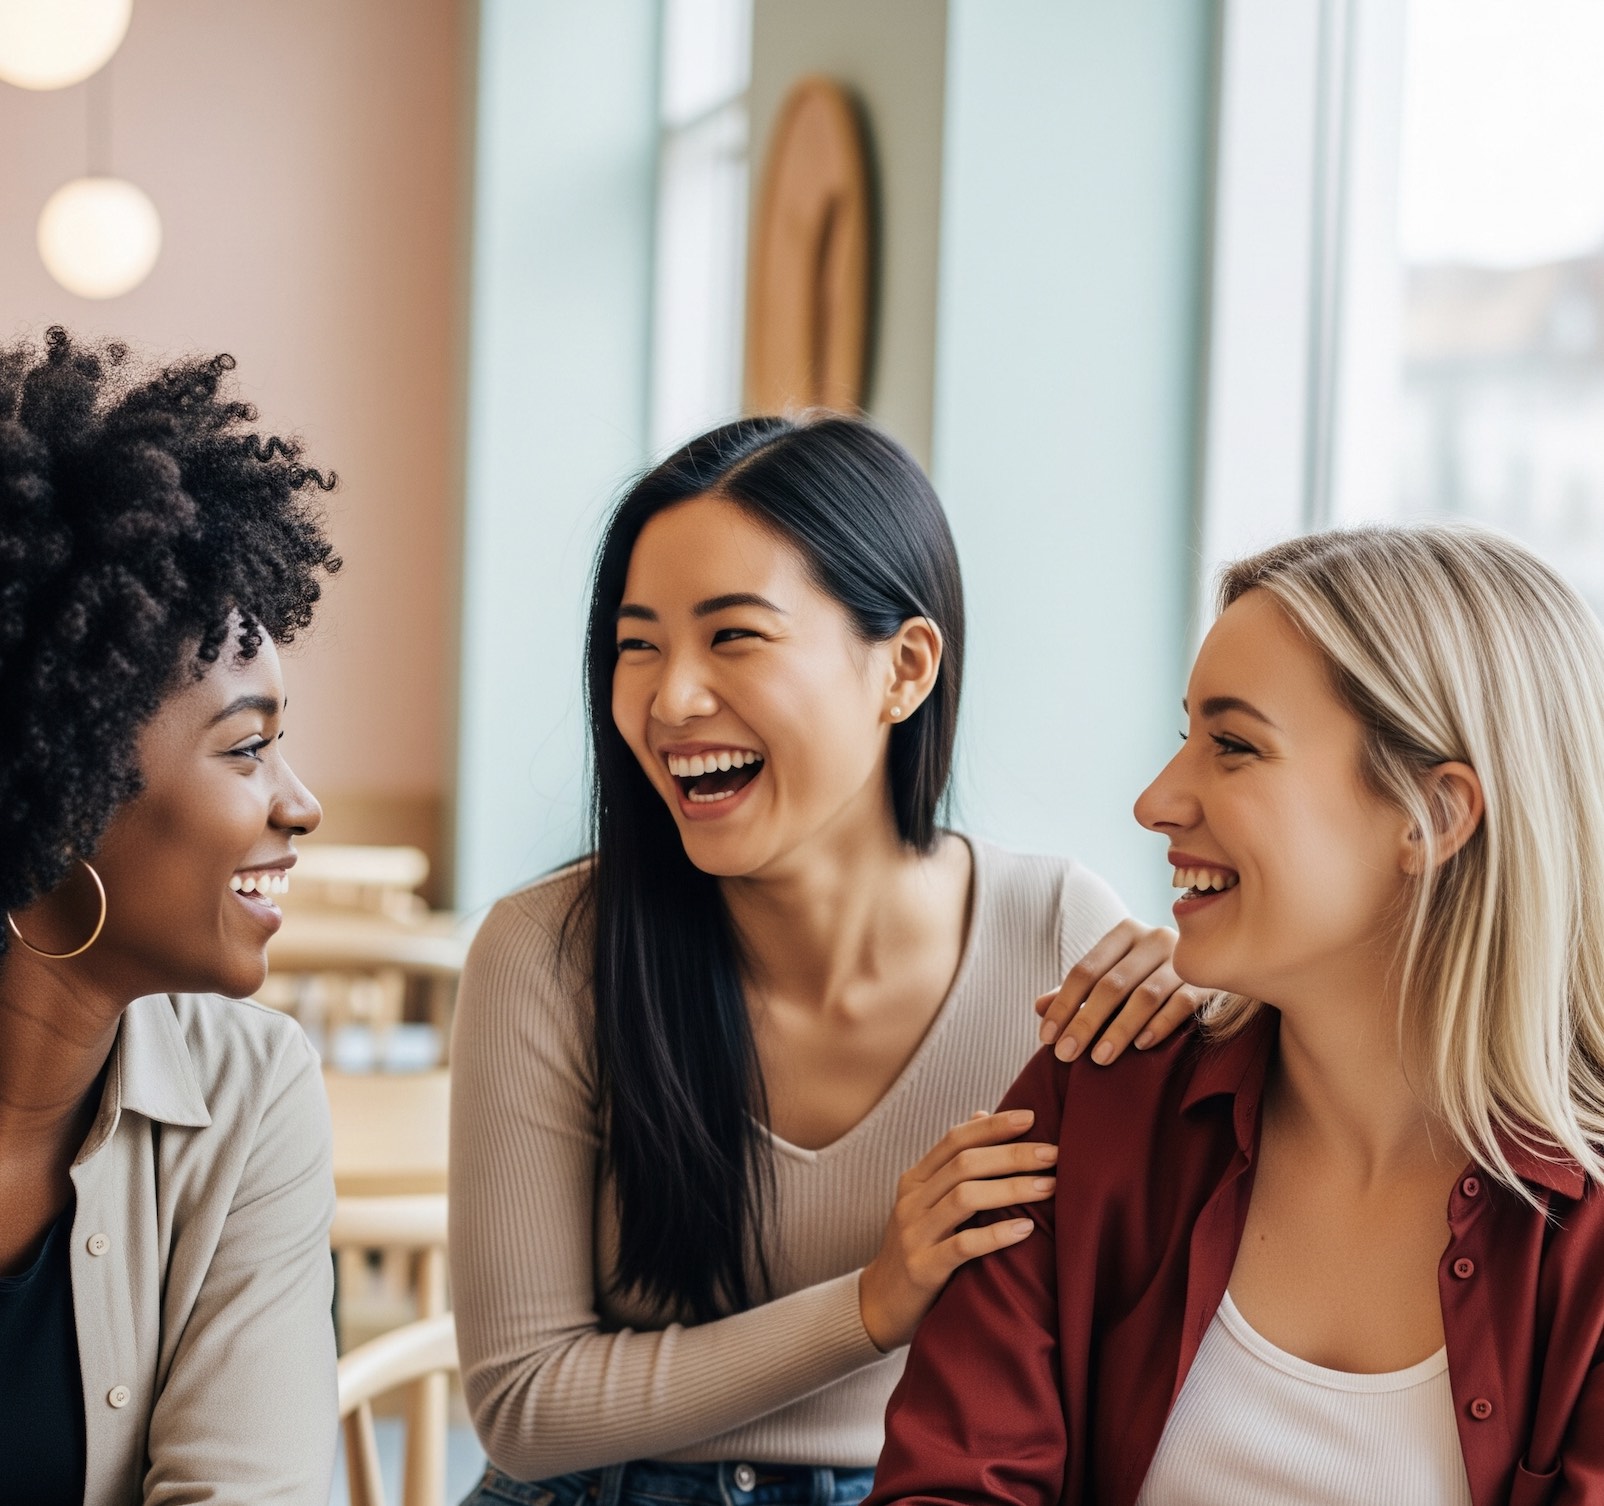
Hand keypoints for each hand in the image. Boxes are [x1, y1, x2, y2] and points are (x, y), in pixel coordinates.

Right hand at [858, 1109, 1054, 1351]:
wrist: (880, 1304)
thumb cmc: (918, 1248)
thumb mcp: (927, 1202)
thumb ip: (952, 1163)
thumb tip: (981, 1113)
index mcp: (914, 1181)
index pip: (954, 1140)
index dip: (992, 1126)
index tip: (1031, 1117)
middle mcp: (911, 1201)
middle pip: (964, 1164)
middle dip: (1012, 1154)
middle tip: (1053, 1153)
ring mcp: (914, 1234)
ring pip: (965, 1198)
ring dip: (1012, 1188)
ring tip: (1050, 1185)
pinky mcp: (922, 1269)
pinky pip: (963, 1246)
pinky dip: (997, 1235)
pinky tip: (1026, 1229)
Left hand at [1035, 918, 1209, 1064]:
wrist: (1217, 963)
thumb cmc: (1149, 975)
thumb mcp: (1113, 976)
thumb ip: (1078, 992)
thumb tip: (1039, 1007)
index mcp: (1124, 933)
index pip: (1085, 969)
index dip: (1063, 1005)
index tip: (1046, 1038)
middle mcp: (1154, 938)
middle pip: (1111, 984)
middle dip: (1085, 1022)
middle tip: (1065, 1055)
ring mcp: (1183, 958)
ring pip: (1144, 996)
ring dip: (1118, 1029)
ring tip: (1098, 1059)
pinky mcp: (1209, 980)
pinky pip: (1182, 1004)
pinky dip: (1160, 1025)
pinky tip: (1141, 1045)